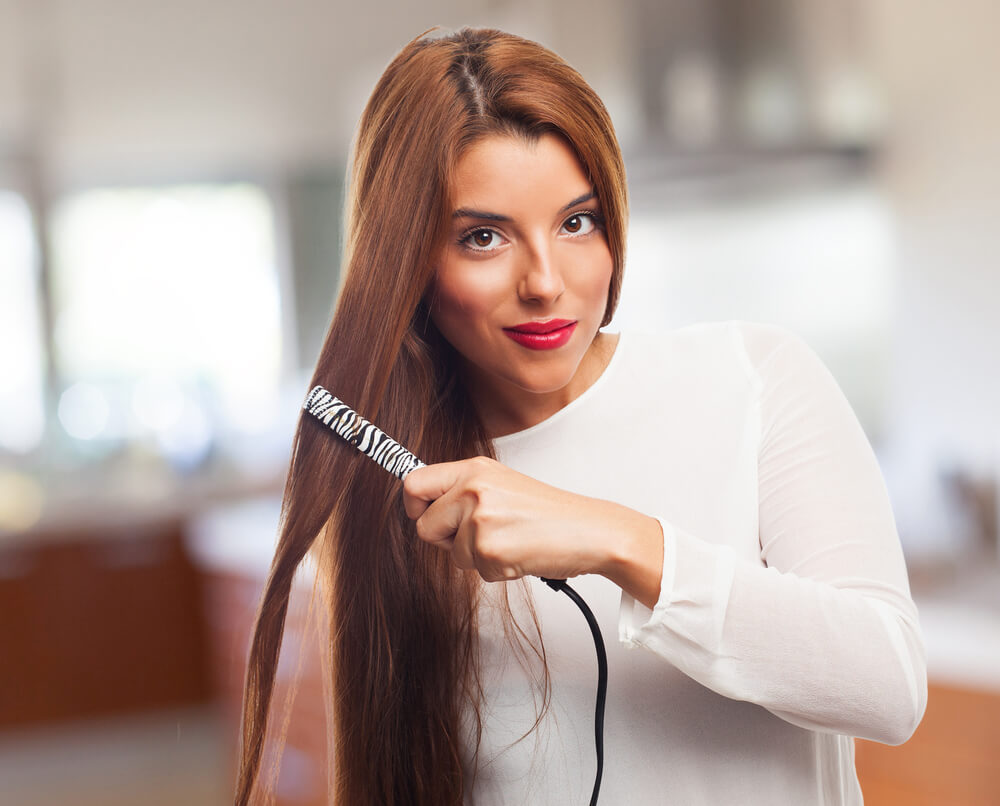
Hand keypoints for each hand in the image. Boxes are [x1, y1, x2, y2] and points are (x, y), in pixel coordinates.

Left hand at [402, 456, 649, 585]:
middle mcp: (473, 489)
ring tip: (510, 541)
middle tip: (478, 536)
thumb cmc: (549, 513)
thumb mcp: (503, 486)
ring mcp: (480, 519)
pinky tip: (520, 553)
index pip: (414, 482)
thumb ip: (465, 492)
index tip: (423, 514)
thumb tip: (426, 509)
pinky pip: (476, 571)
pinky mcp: (489, 549)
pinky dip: (497, 570)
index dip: (413, 506)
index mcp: (474, 469)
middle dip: (446, 540)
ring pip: (451, 553)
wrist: (589, 531)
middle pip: (424, 526)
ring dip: (477, 556)